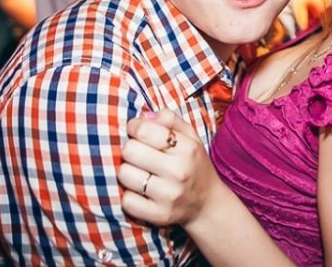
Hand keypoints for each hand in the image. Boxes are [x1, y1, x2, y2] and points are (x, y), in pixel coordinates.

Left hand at [119, 109, 218, 227]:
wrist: (207, 204)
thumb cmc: (193, 164)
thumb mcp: (190, 137)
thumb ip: (169, 120)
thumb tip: (143, 116)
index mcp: (187, 148)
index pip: (144, 130)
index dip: (134, 127)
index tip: (136, 131)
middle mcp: (179, 171)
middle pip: (129, 150)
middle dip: (130, 149)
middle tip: (139, 154)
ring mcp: (169, 195)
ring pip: (124, 174)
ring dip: (128, 172)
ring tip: (140, 172)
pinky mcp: (159, 215)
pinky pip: (126, 200)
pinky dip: (129, 195)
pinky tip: (141, 192)